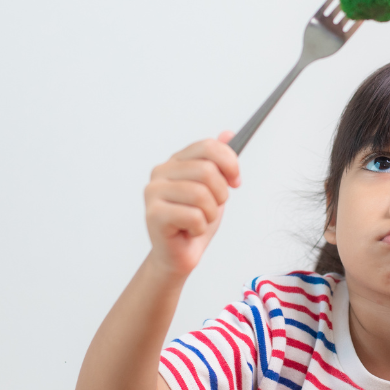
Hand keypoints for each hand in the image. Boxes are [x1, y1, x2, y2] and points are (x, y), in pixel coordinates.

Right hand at [144, 132, 240, 276]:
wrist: (178, 256)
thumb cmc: (194, 222)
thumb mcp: (214, 188)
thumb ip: (219, 162)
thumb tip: (228, 133)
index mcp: (175, 161)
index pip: (208, 147)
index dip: (229, 163)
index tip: (236, 181)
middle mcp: (160, 172)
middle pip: (207, 170)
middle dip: (220, 194)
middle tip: (212, 208)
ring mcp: (153, 192)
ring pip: (201, 194)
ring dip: (210, 214)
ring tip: (200, 221)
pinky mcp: (153, 214)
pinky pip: (194, 216)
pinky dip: (200, 228)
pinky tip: (189, 231)